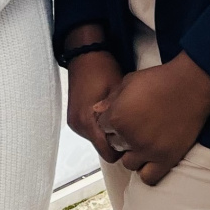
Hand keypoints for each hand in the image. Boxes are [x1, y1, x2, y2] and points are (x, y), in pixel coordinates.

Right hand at [65, 49, 125, 164]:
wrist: (84, 55)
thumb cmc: (104, 70)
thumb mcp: (118, 93)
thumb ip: (124, 117)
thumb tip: (136, 136)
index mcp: (88, 121)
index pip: (108, 154)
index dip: (123, 150)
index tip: (134, 140)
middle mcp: (78, 126)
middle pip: (101, 148)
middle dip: (115, 142)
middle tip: (129, 128)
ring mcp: (74, 122)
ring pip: (96, 140)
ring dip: (107, 134)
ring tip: (119, 118)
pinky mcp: (73, 118)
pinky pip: (90, 131)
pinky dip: (99, 128)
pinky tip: (108, 115)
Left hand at [94, 52, 209, 184]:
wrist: (190, 86)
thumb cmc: (158, 80)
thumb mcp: (128, 82)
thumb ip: (110, 99)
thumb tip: (96, 111)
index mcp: (117, 117)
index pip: (103, 128)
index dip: (112, 120)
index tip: (123, 115)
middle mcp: (129, 137)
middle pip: (114, 145)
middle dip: (121, 136)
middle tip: (135, 127)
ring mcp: (148, 151)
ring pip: (128, 163)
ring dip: (133, 154)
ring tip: (143, 141)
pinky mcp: (166, 160)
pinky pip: (148, 178)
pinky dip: (147, 171)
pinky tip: (152, 158)